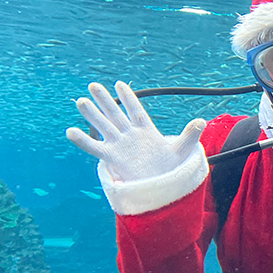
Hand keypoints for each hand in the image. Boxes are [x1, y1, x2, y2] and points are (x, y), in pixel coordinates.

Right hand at [66, 81, 204, 181]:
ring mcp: (120, 146)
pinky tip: (70, 131)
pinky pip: (95, 148)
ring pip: (104, 127)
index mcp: (146, 131)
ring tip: (81, 101)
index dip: (128, 98)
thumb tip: (201, 121)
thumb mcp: (182, 151)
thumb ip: (189, 135)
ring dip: (93, 115)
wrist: (162, 188)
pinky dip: (83, 141)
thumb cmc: (171, 169)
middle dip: (105, 101)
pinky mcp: (113, 159)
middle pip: (116, 114)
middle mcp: (130, 136)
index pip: (136, 111)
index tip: (119, 84)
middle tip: (93, 85)